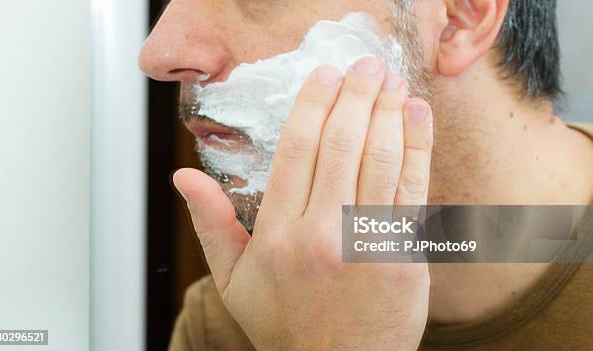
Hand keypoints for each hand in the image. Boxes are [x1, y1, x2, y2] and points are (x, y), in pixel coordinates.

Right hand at [174, 56, 432, 349]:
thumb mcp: (233, 280)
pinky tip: (416, 115)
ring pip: (378, 158)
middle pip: (339, 144)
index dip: (312, 105)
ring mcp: (365, 243)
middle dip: (354, 96)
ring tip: (390, 81)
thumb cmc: (285, 325)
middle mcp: (320, 233)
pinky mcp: (403, 254)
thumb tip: (183, 177)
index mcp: (276, 234)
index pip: (294, 151)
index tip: (323, 76)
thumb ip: (211, 223)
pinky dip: (416, 146)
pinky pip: (412, 189)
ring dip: (387, 111)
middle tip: (362, 66)